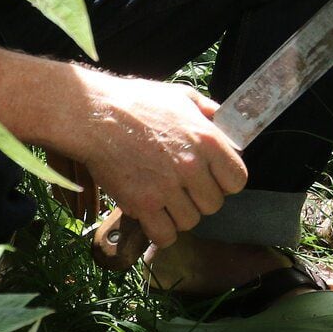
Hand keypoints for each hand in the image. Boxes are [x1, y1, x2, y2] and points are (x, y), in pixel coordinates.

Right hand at [74, 74, 247, 246]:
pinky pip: (164, 235)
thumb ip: (207, 110)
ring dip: (180, 214)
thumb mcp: (180, 96)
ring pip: (190, 222)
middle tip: (184, 188)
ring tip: (166, 199)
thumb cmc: (136, 102)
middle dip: (201, 198)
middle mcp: (191, 167)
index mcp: (207, 141)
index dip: (225, 182)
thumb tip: (222, 119)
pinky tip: (154, 217)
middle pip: (214, 204)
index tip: (212, 178)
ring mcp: (166, 188)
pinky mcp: (142, 204)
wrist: (95, 115)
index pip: (237, 180)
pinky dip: (161, 231)